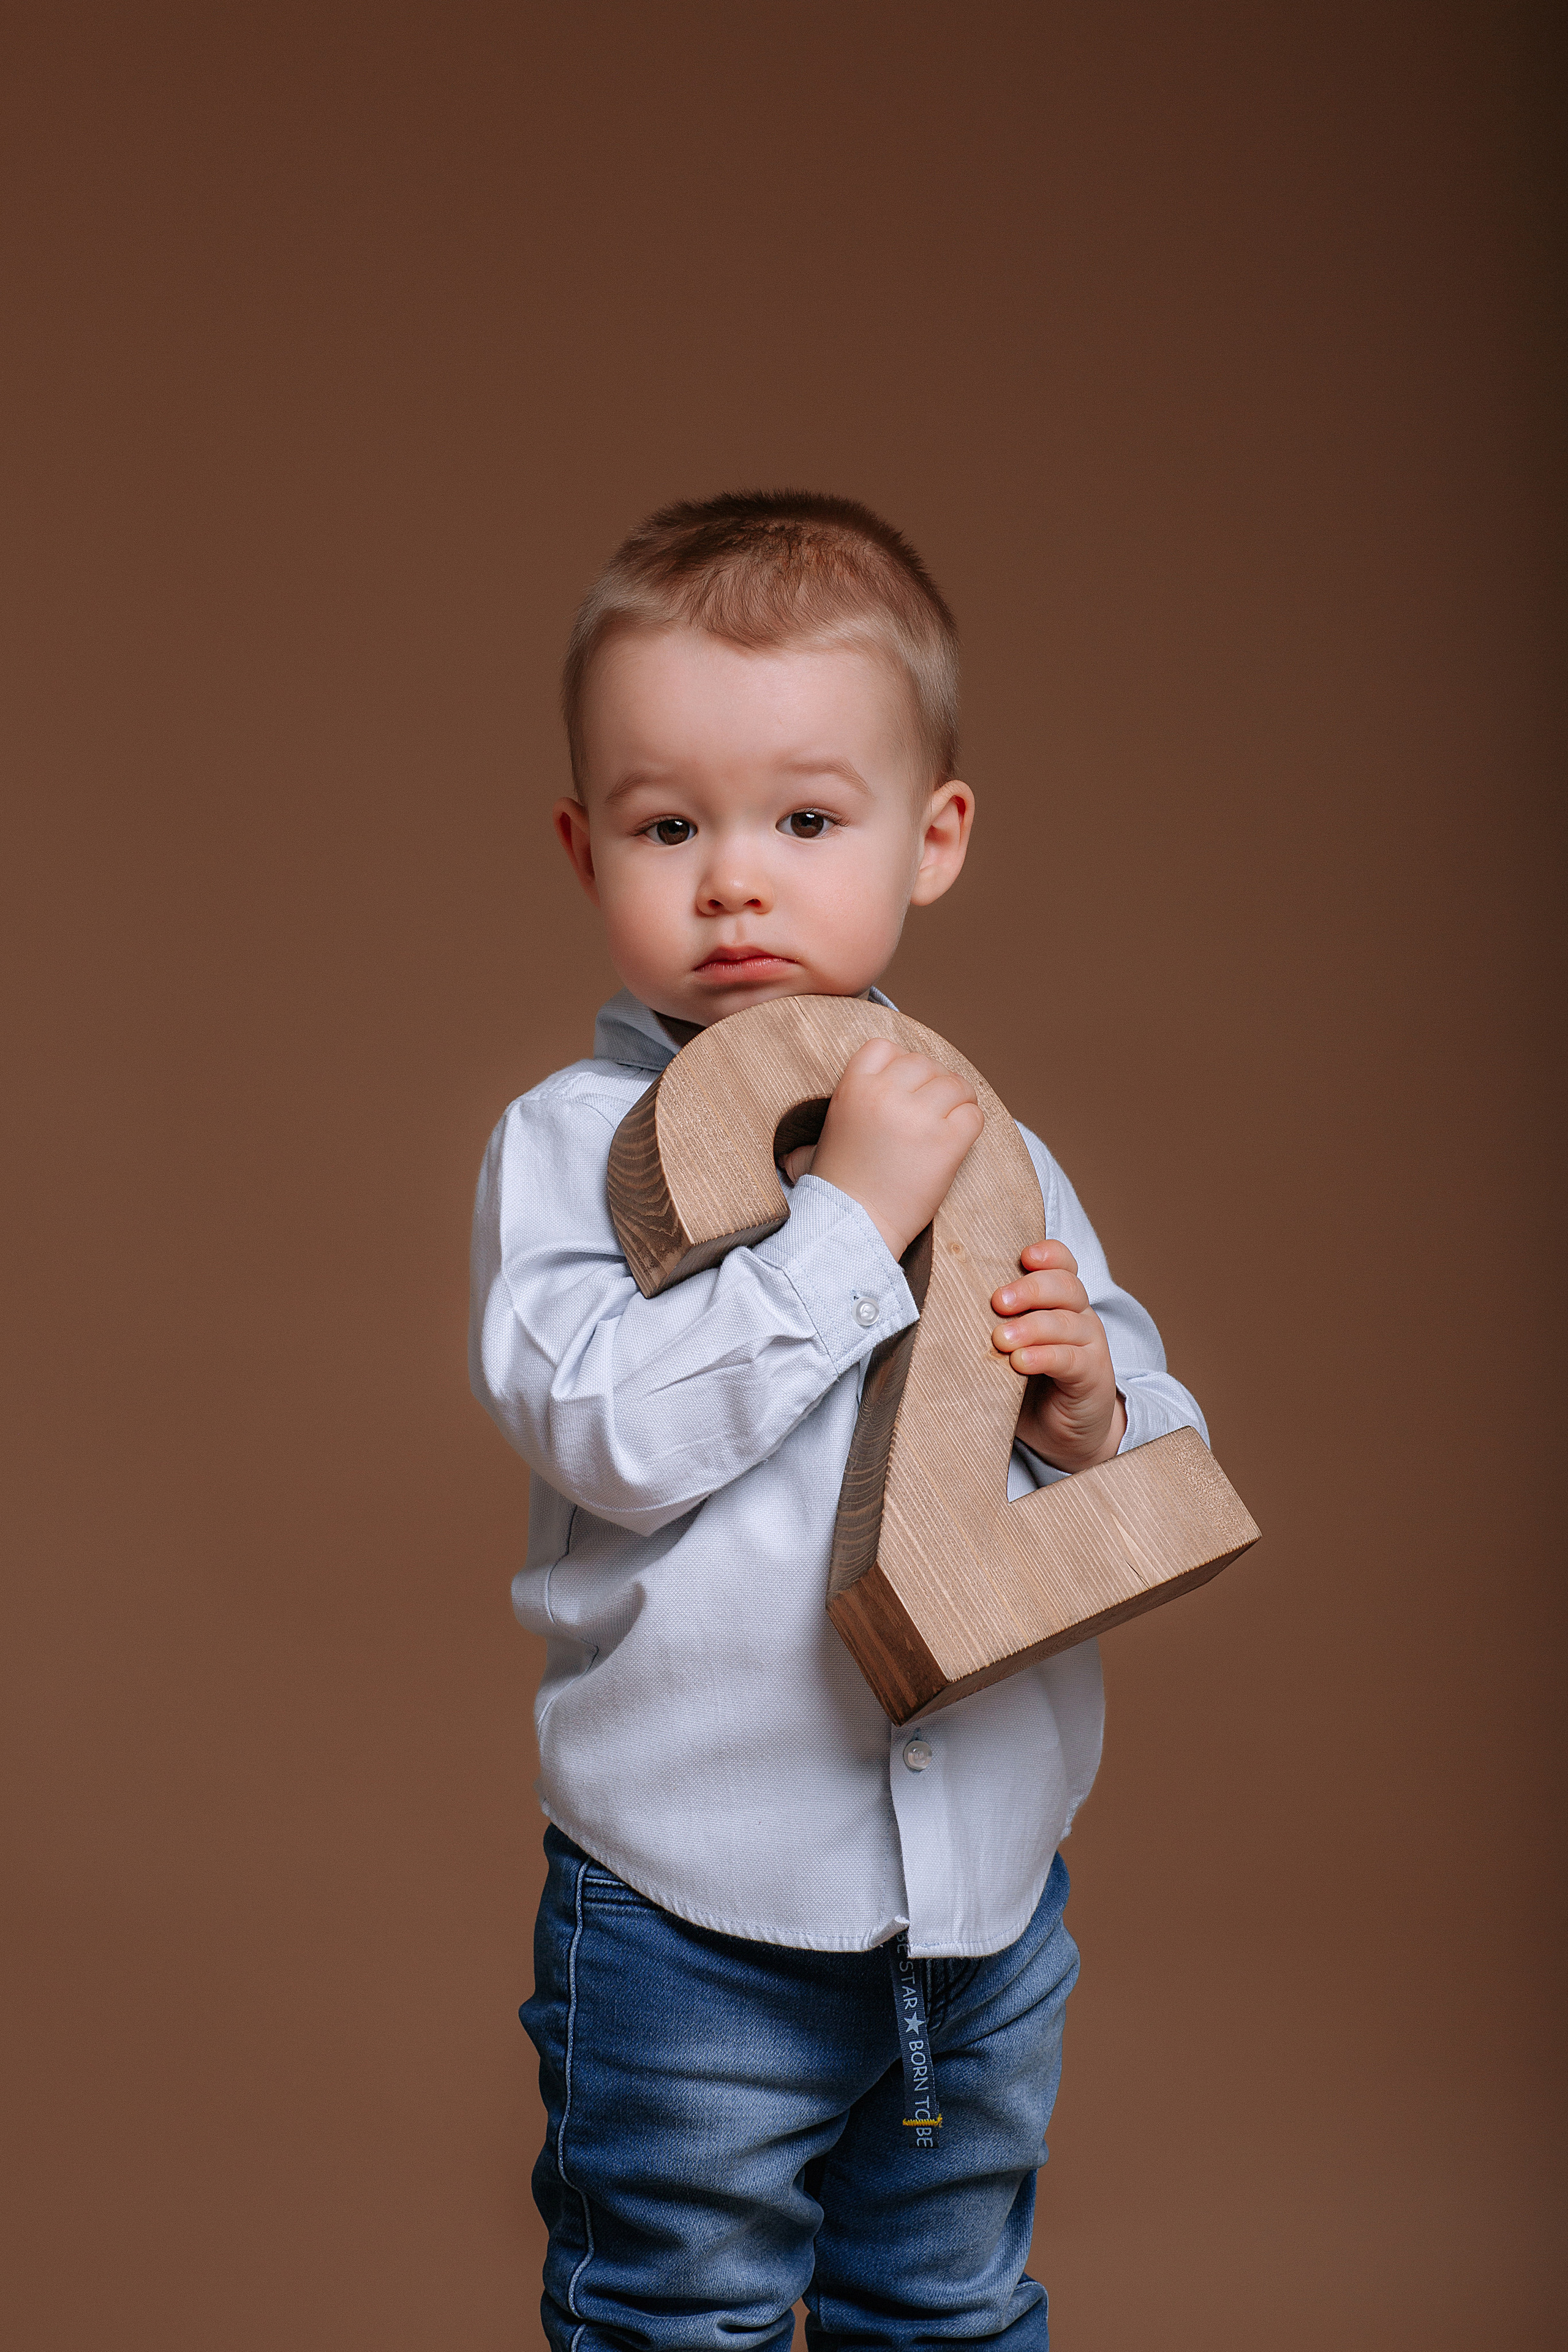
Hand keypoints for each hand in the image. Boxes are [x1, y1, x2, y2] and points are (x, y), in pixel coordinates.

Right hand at [809, 1039, 983, 1261]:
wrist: (853, 1227)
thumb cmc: (836, 1188)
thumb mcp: (820, 1140)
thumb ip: (831, 1123)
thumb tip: (798, 1149)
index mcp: (853, 1087)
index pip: (885, 1047)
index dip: (898, 1064)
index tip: (903, 1086)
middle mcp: (886, 1095)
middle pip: (924, 1064)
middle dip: (931, 1084)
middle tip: (930, 1109)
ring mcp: (919, 1118)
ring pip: (956, 1085)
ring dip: (957, 1102)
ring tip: (948, 1122)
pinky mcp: (947, 1143)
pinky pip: (973, 1115)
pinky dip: (969, 1125)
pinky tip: (956, 1140)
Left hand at [991, 1239, 1125, 1470]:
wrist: (1063, 1432)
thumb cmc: (1027, 1382)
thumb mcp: (1006, 1347)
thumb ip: (987, 1323)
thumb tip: (932, 1305)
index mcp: (1060, 1301)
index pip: (1063, 1264)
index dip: (1048, 1254)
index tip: (1023, 1256)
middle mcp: (1080, 1317)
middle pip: (1066, 1286)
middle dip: (1030, 1289)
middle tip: (997, 1302)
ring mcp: (1090, 1346)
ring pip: (1067, 1322)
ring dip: (1032, 1327)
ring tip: (1001, 1339)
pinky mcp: (1092, 1376)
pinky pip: (1071, 1359)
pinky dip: (1044, 1357)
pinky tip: (1020, 1362)